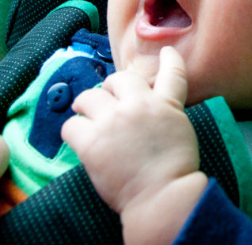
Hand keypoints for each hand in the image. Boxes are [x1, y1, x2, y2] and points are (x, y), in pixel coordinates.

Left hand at [62, 47, 207, 244]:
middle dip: (112, 89)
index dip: (169, 59)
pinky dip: (73, 133)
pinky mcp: (92, 141)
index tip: (166, 52)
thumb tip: (147, 111)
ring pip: (88, 97)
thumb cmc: (174, 174)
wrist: (163, 198)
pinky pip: (71, 126)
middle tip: (108, 104)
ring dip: (87, 107)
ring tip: (87, 118)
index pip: (172, 73)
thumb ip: (165, 115)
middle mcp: (138, 106)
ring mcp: (113, 121)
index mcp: (166, 105)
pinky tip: (80, 141)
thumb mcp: (180, 134)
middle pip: (118, 79)